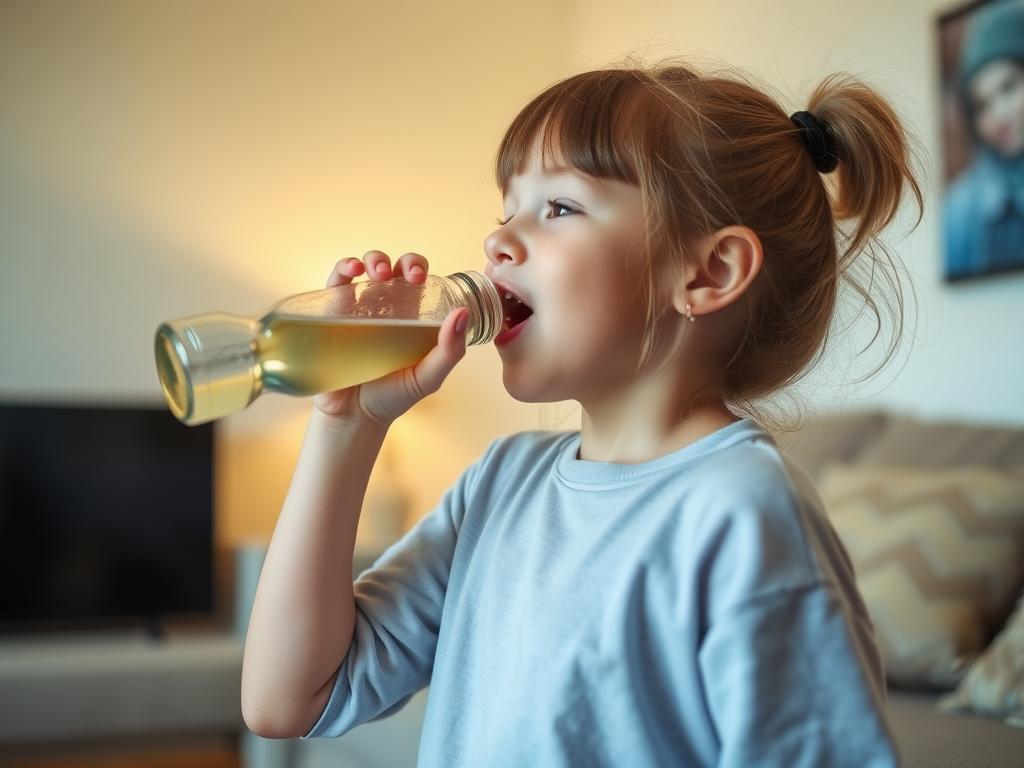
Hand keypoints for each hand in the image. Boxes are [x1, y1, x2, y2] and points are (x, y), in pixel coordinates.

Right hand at [312, 251, 468, 427]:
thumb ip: (449, 351)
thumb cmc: (393, 397)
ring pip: (366, 268)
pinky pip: (336, 282)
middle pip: (396, 269)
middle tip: (410, 277)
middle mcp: (386, 306)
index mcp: (412, 316)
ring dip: (374, 259)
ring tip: (378, 273)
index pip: (421, 281)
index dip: (424, 271)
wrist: (353, 418)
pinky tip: (352, 270)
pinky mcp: (332, 312)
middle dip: (405, 263)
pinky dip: (343, 268)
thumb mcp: (429, 377)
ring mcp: (358, 307)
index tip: (424, 280)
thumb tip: (463, 313)